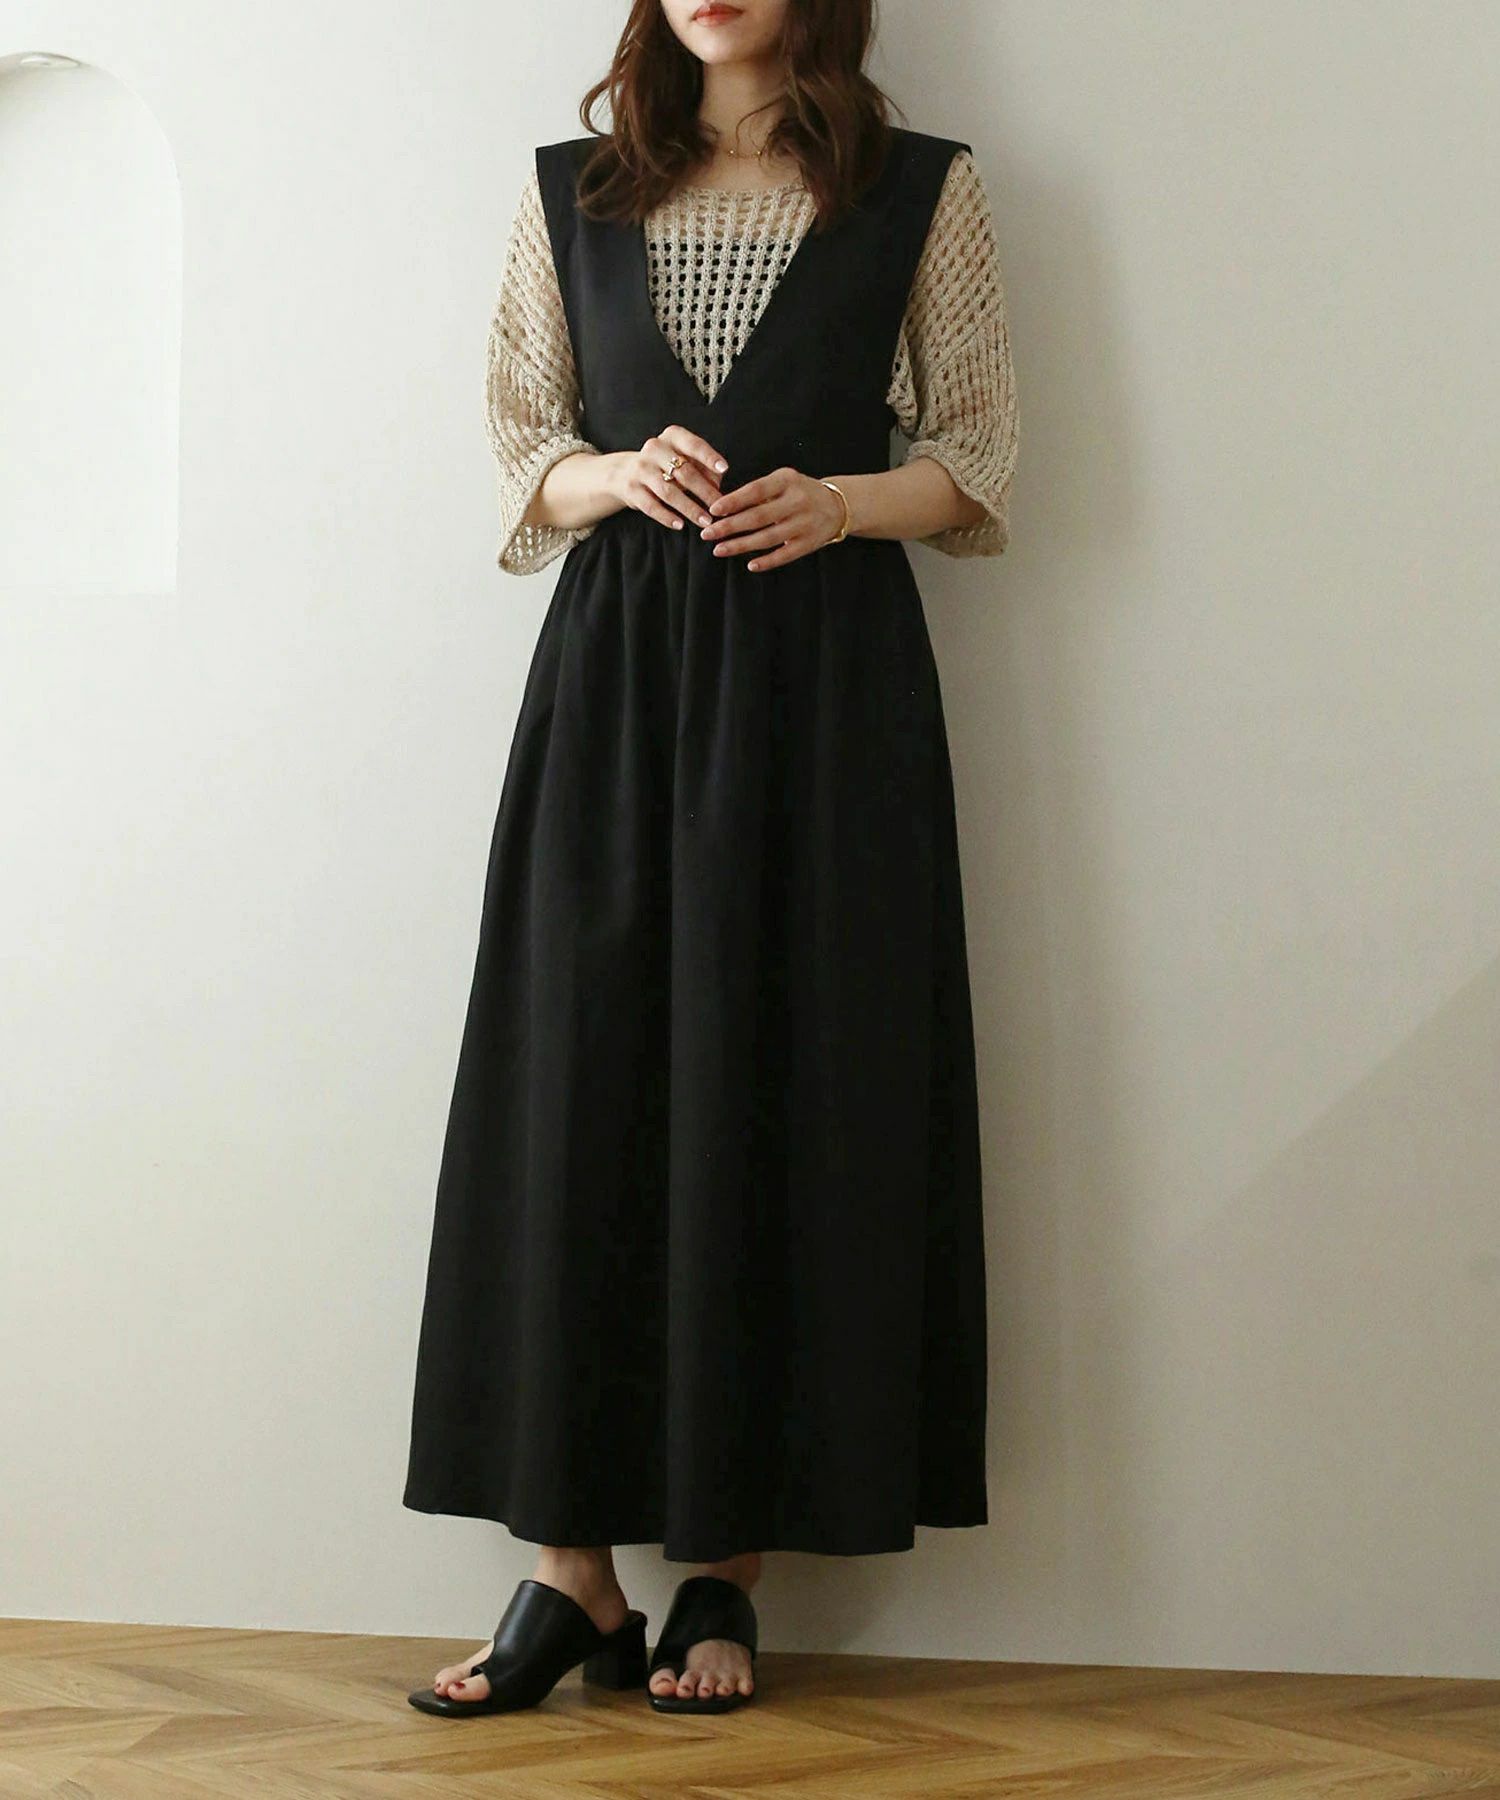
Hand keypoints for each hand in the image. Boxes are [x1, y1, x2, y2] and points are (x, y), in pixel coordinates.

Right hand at [611, 427, 729, 532]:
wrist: (626, 472)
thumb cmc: (667, 466)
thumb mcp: (685, 460)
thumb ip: (704, 469)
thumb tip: (717, 486)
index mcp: (672, 436)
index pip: (694, 445)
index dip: (709, 457)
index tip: (724, 469)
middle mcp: (655, 448)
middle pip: (685, 472)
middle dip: (705, 492)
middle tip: (720, 508)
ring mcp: (641, 469)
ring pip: (669, 491)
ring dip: (690, 508)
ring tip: (705, 521)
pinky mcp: (631, 489)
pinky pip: (651, 506)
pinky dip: (667, 517)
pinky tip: (680, 525)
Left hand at [700, 467, 848, 570]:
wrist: (838, 505)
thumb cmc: (800, 492)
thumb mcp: (783, 481)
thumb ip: (759, 491)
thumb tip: (724, 506)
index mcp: (787, 480)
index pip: (755, 491)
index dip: (733, 502)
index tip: (713, 510)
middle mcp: (796, 501)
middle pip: (757, 517)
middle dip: (729, 527)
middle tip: (707, 534)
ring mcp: (803, 524)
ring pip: (767, 538)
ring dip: (740, 545)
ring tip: (719, 550)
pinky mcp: (808, 543)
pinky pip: (784, 555)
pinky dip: (767, 561)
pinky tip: (750, 564)